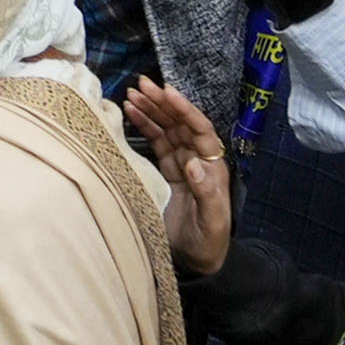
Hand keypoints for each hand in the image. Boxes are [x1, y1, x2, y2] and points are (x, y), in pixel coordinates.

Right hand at [119, 77, 233, 273]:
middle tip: (142, 83)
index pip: (200, 130)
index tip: (167, 93)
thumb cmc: (208, 243)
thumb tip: (195, 163)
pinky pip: (157, 142)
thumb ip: (206, 194)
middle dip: (163, 102)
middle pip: (181, 123)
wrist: (196, 261)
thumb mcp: (212, 222)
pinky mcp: (166, 171)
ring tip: (133, 92)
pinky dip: (145, 125)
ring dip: (152, 109)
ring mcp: (181, 163)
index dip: (184, 110)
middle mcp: (198, 160)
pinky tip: (131, 112)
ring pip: (167, 129)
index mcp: (212, 168)